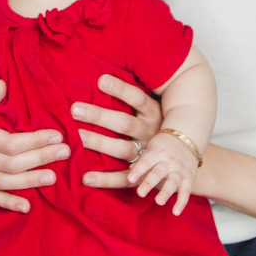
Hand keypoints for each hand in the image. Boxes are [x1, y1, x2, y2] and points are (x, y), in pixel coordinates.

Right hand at [0, 78, 69, 212]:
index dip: (34, 141)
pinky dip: (7, 203)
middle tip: (64, 153)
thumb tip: (1, 87)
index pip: (9, 143)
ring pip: (3, 182)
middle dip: (40, 159)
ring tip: (53, 177)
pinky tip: (26, 207)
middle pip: (10, 164)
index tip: (57, 136)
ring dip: (29, 181)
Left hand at [73, 74, 163, 188]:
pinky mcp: (142, 175)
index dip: (120, 89)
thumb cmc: (153, 124)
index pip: (137, 98)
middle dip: (99, 116)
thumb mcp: (149, 108)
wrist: (179, 159)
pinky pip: (124, 178)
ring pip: (123, 149)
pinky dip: (105, 180)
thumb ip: (130, 96)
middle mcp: (151, 133)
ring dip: (100, 144)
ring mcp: (147, 155)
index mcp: (153, 113)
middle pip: (125, 124)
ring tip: (78, 137)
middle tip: (75, 109)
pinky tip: (85, 177)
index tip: (100, 80)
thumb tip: (101, 75)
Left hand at [127, 131, 198, 214]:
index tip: (130, 179)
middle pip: (158, 173)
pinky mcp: (189, 178)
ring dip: (166, 193)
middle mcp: (169, 161)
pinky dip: (181, 202)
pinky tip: (175, 212)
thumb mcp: (152, 147)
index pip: (146, 161)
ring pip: (173, 182)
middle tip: (140, 193)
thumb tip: (130, 169)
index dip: (138, 170)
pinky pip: (186, 192)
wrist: (187, 138)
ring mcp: (180, 170)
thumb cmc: (163, 145)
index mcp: (157, 152)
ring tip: (158, 202)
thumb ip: (142, 159)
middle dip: (149, 183)